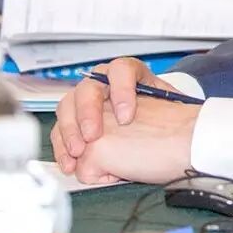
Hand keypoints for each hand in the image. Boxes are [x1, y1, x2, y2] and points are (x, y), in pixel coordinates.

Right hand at [50, 57, 176, 171]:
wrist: (154, 127)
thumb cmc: (162, 115)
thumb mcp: (167, 108)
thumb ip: (164, 109)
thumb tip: (171, 120)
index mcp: (129, 73)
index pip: (122, 70)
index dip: (122, 91)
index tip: (127, 117)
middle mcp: (103, 82)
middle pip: (88, 88)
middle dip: (88, 113)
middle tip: (93, 135)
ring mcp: (86, 100)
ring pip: (68, 106)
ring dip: (70, 130)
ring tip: (78, 152)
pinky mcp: (74, 119)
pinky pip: (61, 128)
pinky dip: (63, 146)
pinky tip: (70, 161)